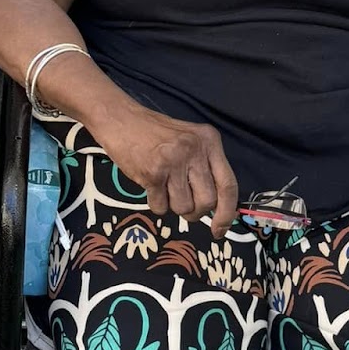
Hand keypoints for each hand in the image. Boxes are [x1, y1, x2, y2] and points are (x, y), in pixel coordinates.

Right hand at [100, 106, 238, 238]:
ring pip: (184, 208)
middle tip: (183, 204)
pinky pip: (161, 207)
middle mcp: (195, 149)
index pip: (228, 184)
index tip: (219, 230)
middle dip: (195, 212)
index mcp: (209, 141)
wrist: (120, 119)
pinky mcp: (152, 172)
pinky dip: (156, 203)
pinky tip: (150, 185)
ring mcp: (174, 161)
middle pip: (207, 201)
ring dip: (173, 206)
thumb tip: (217, 207)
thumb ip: (205, 167)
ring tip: (163, 187)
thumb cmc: (154, 133)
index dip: (227, 213)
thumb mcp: (189, 141)